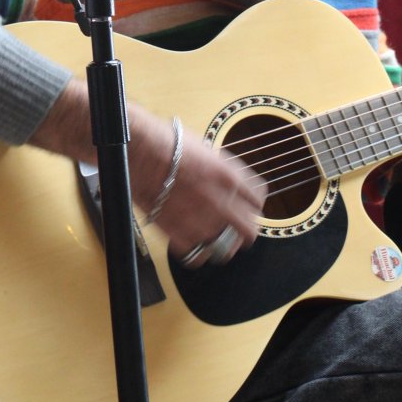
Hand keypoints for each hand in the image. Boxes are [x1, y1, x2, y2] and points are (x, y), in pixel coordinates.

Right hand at [127, 104, 264, 264]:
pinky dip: (197, 253)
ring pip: (227, 248)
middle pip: (250, 229)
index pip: (257, 199)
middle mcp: (222, 202)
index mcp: (231, 178)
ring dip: (224, 245)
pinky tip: (194, 245)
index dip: (255, 204)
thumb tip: (224, 178)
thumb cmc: (169, 144)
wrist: (143, 153)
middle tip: (241, 232)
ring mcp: (202, 222)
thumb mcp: (207, 150)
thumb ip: (221, 170)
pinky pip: (198, 257)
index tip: (250, 206)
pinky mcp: (181, 236)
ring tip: (217, 242)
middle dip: (247, 231)